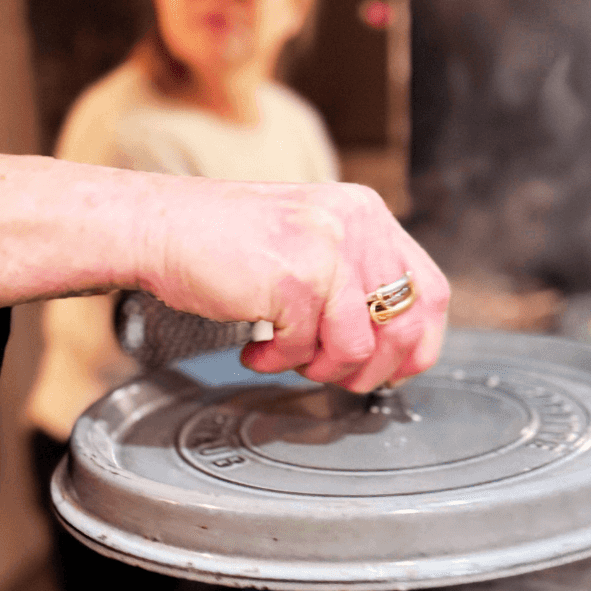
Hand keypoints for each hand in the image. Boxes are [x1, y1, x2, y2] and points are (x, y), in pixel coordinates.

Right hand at [142, 179, 448, 391]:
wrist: (160, 225)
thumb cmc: (227, 242)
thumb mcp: (312, 243)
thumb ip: (355, 278)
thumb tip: (393, 349)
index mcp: (368, 215)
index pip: (431, 291)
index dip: (419, 344)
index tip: (395, 370)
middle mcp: (357, 226)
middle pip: (404, 328)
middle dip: (369, 371)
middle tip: (332, 375)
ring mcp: (329, 250)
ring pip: (357, 348)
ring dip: (320, 369)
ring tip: (286, 357)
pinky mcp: (295, 280)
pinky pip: (305, 349)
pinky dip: (278, 362)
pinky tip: (256, 349)